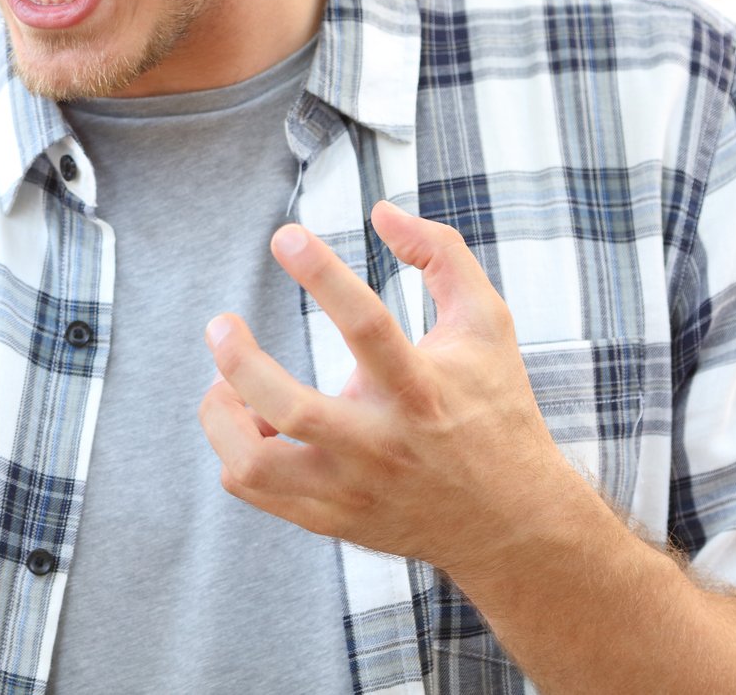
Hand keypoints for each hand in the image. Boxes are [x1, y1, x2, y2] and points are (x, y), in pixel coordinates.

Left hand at [199, 201, 587, 582]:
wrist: (514, 524)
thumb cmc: (495, 411)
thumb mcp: (489, 325)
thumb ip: (443, 255)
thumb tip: (382, 211)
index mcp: (422, 390)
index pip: (368, 327)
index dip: (322, 273)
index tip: (284, 234)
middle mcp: (383, 445)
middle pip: (292, 409)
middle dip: (240, 361)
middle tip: (221, 324)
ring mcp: (353, 489)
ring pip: (256, 465)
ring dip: (221, 416)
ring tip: (224, 383)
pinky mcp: (331, 520)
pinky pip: (255, 488)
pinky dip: (234, 449)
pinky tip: (251, 421)